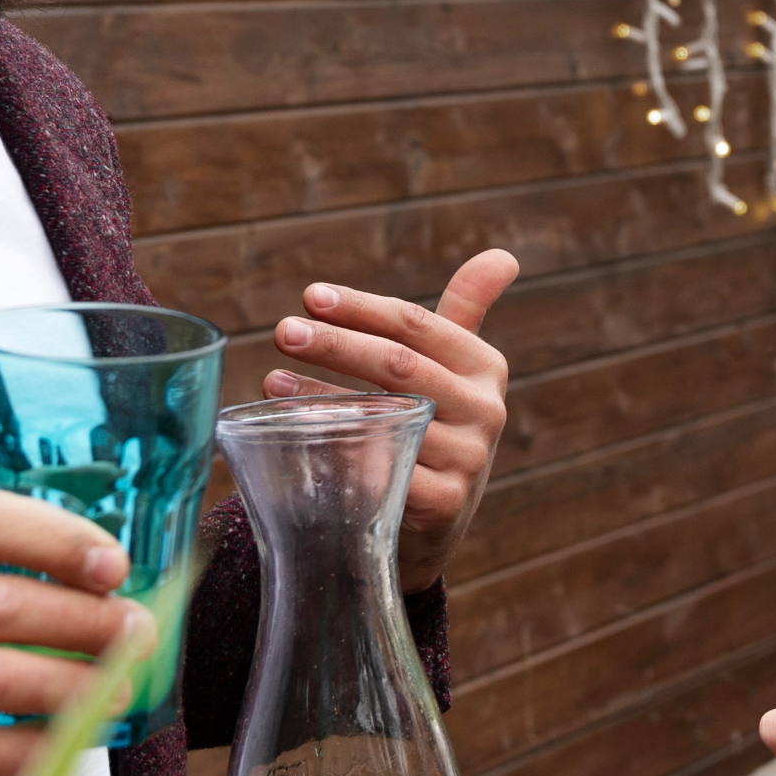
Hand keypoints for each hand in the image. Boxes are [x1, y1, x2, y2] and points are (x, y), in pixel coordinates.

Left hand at [269, 251, 517, 591]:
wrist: (439, 519)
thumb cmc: (437, 423)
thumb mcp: (455, 369)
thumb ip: (467, 310)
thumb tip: (503, 256)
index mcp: (486, 367)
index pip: (417, 325)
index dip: (362, 308)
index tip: (310, 296)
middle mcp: (485, 410)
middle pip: (399, 365)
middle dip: (336, 344)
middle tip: (284, 331)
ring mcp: (467, 460)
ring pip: (384, 418)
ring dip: (322, 397)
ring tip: (272, 379)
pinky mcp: (443, 504)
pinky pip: (380, 471)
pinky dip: (335, 450)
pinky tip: (295, 437)